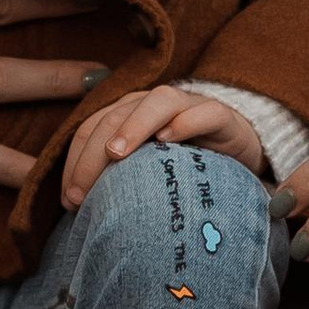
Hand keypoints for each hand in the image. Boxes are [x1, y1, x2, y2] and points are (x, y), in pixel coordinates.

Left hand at [59, 82, 266, 212]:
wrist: (240, 156)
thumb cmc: (184, 167)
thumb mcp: (145, 174)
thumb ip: (114, 182)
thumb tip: (73, 207)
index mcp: (128, 114)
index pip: (92, 128)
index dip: (75, 161)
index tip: (68, 199)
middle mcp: (153, 103)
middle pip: (116, 116)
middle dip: (93, 154)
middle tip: (81, 192)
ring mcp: (189, 105)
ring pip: (158, 101)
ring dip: (133, 125)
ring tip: (115, 153)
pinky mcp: (222, 115)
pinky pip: (205, 111)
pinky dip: (186, 121)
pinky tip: (168, 139)